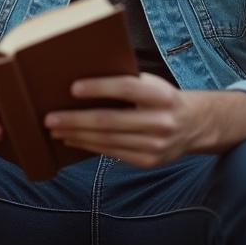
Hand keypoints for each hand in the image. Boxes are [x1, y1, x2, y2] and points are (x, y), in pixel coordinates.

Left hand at [45, 76, 245, 166]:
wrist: (196, 124)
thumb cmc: (162, 97)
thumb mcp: (152, 84)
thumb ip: (126, 83)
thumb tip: (81, 85)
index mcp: (162, 94)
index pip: (126, 88)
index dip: (99, 87)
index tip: (73, 88)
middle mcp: (161, 120)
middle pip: (110, 120)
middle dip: (75, 120)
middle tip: (50, 118)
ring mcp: (156, 144)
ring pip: (108, 140)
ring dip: (77, 135)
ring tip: (56, 130)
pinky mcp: (150, 160)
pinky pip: (113, 153)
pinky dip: (90, 146)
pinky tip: (73, 140)